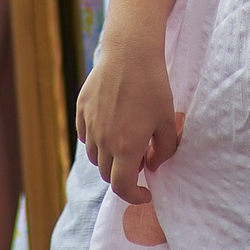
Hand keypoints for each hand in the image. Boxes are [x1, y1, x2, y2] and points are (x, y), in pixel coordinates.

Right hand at [77, 28, 181, 204]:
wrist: (130, 52)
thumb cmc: (154, 86)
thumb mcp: (167, 120)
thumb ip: (164, 150)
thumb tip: (152, 166)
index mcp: (126, 148)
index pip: (122, 187)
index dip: (134, 196)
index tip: (146, 193)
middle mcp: (103, 140)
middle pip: (107, 173)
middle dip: (123, 175)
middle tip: (141, 160)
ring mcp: (89, 124)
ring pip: (94, 156)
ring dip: (109, 158)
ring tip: (125, 142)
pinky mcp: (82, 109)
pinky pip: (85, 135)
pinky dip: (96, 140)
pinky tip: (111, 126)